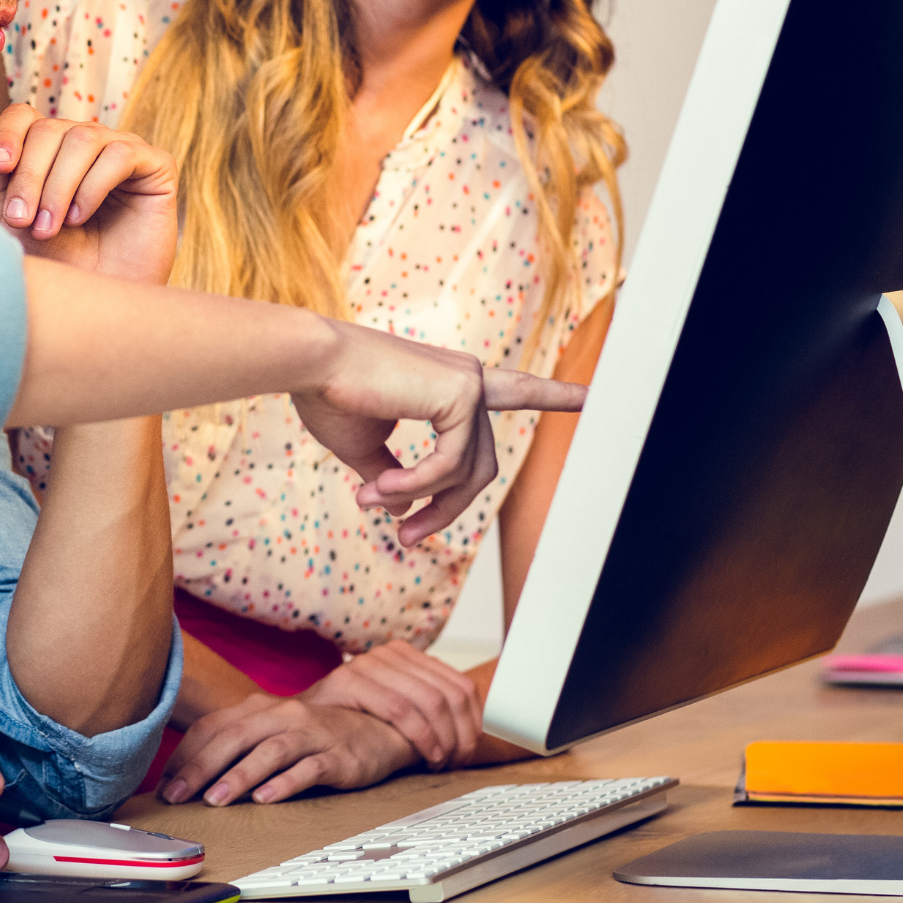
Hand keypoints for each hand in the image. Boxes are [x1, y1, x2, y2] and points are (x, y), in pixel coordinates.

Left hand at [0, 94, 177, 284]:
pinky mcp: (156, 168)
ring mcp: (122, 152)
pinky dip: (93, 186)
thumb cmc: (52, 266)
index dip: (7, 134)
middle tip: (21, 220)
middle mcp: (87, 145)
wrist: (94, 307)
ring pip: (84, 138)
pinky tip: (81, 218)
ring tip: (50, 228)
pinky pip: (120, 154)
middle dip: (30, 174)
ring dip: (59, 185)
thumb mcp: (6, 216)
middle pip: (51, 128)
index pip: (25, 116)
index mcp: (50, 151)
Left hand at [155, 693, 417, 806]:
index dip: (185, 756)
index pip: (212, 727)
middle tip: (177, 795)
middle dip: (201, 767)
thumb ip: (234, 747)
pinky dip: (285, 783)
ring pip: (269, 751)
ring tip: (215, 799)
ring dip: (239, 776)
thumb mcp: (270, 733)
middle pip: (235, 737)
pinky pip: (309, 769)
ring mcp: (311, 735)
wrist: (376, 728)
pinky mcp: (338, 756)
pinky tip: (267, 798)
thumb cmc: (312, 736)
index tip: (165, 785)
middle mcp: (282, 715)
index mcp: (259, 709)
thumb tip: (188, 778)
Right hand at [293, 322, 587, 545]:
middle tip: (406, 538)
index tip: (591, 396)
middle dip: (445, 509)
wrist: (310, 364)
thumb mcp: (364, 447)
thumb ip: (392, 478)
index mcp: (449, 383)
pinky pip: (450, 464)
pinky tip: (380, 487)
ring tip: (371, 501)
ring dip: (419, 499)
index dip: (551, 395)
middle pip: (478, 467)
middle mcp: (467, 378)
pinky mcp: (462, 393)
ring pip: (466, 472)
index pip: (513, 391)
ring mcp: (469, 383)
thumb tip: (404, 509)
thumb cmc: (330, 396)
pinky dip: (416, 485)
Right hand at [302, 641, 481, 770]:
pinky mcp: (349, 679)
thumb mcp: (397, 708)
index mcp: (407, 653)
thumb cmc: (352, 721)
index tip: (467, 751)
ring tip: (440, 761)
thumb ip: (427, 707)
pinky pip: (400, 708)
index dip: (472, 722)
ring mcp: (368, 662)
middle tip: (457, 761)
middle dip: (462, 734)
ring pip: (430, 700)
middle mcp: (390, 652)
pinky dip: (421, 736)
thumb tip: (474, 725)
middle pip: (450, 693)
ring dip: (444, 738)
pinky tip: (424, 755)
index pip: (460, 685)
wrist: (297, 722)